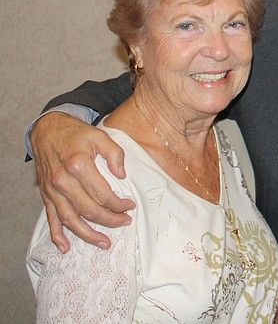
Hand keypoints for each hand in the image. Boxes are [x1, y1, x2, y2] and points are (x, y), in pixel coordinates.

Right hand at [31, 112, 135, 252]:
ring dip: (88, 234)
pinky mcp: (46, 195)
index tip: (130, 205)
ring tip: (104, 243)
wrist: (47, 131)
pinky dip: (57, 235)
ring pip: (71, 219)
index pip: (103, 194)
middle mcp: (63, 181)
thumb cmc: (76, 134)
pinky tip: (65, 247)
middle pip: (89, 209)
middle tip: (125, 222)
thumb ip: (114, 154)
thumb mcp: (99, 136)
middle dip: (110, 220)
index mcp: (78, 165)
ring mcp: (53, 190)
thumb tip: (122, 175)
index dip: (119, 204)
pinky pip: (51, 219)